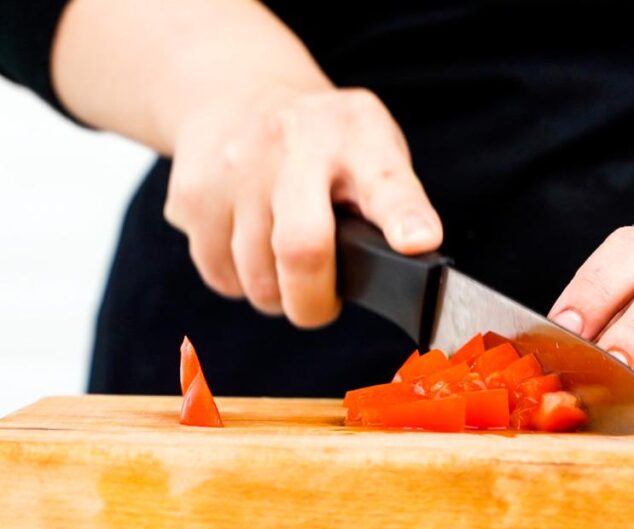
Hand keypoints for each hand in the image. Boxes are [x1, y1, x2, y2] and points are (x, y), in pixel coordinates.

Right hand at [165, 84, 441, 326]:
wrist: (238, 96)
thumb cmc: (325, 144)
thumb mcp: (375, 151)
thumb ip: (395, 204)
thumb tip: (410, 257)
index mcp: (358, 136)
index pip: (387, 182)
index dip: (404, 218)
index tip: (418, 242)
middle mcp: (294, 144)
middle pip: (302, 248)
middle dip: (314, 301)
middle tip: (322, 303)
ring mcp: (236, 167)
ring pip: (256, 279)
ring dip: (277, 294)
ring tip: (287, 266)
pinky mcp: (191, 195)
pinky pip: (220, 275)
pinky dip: (240, 282)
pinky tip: (250, 247)